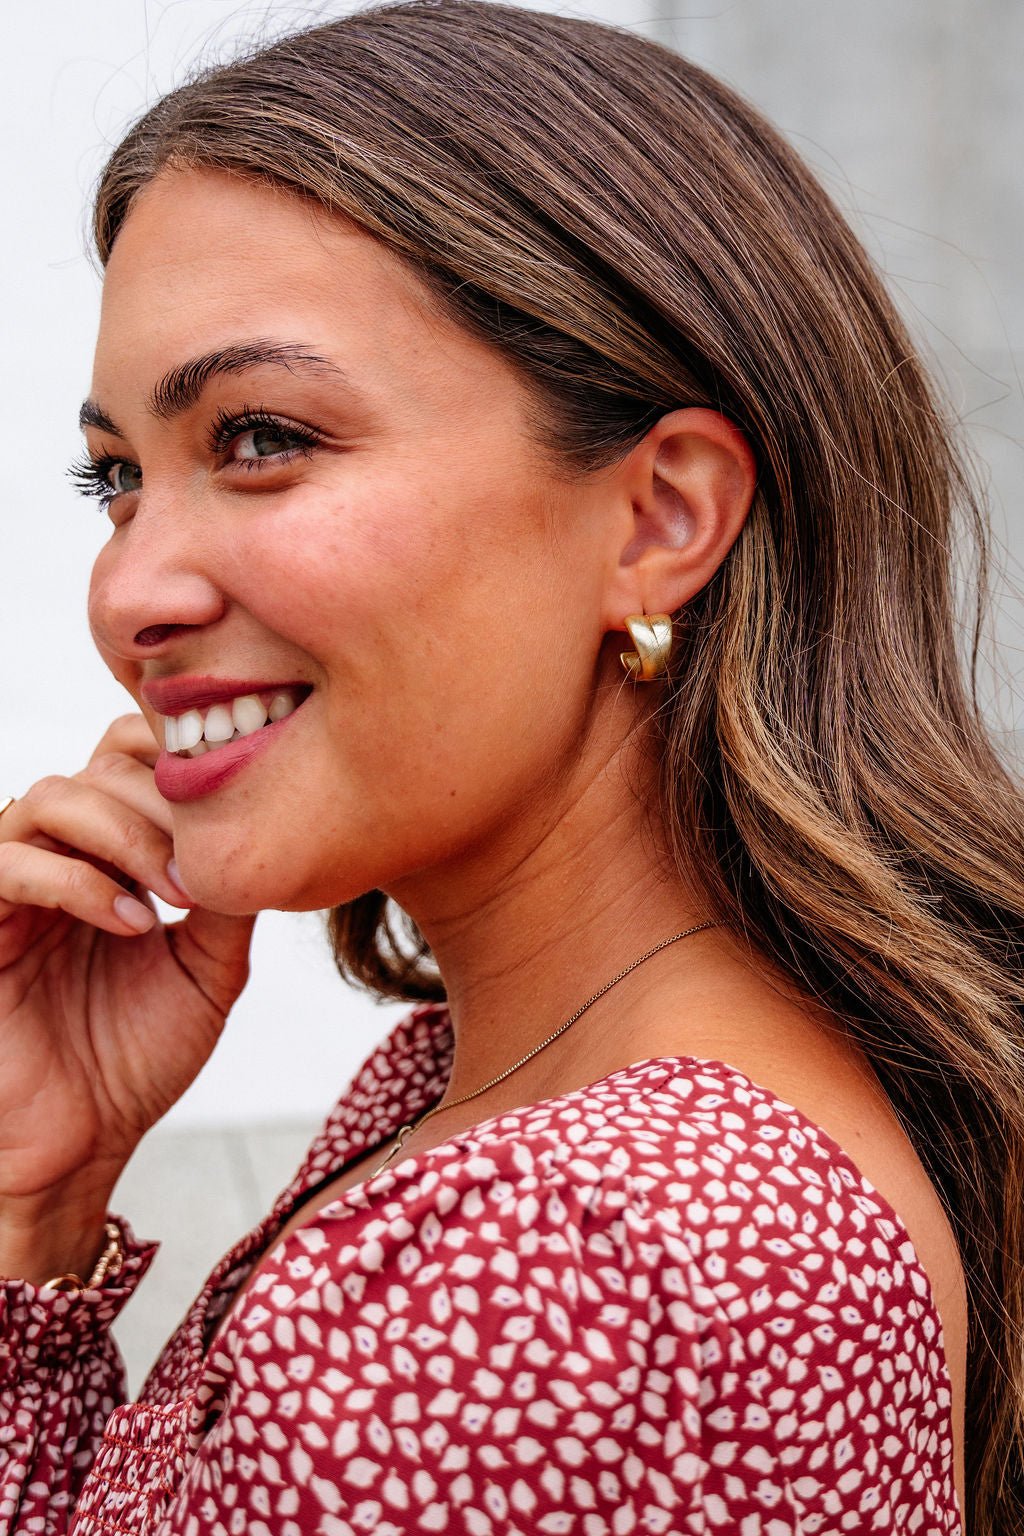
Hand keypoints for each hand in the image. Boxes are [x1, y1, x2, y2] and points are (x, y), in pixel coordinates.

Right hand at [0, 715, 254, 1272]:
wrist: (84, 1142)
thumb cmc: (138, 1058)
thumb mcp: (208, 970)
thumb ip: (228, 898)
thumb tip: (262, 830)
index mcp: (109, 854)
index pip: (126, 757)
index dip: (173, 756)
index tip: (230, 805)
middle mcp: (58, 857)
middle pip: (97, 766)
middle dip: (162, 805)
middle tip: (204, 871)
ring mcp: (13, 887)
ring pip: (51, 798)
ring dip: (125, 835)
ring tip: (173, 895)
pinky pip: (9, 864)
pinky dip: (78, 882)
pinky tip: (133, 924)